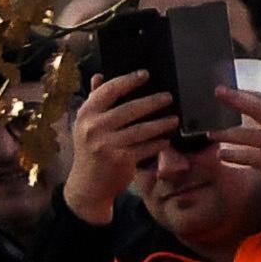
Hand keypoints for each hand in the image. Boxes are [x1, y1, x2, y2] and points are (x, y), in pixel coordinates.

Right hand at [66, 71, 176, 221]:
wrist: (87, 186)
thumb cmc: (91, 151)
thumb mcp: (86, 126)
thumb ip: (94, 101)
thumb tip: (98, 76)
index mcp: (86, 115)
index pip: (109, 91)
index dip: (128, 80)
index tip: (145, 74)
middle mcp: (93, 128)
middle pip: (130, 109)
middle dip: (153, 102)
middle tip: (169, 97)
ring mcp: (106, 144)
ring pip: (141, 129)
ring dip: (161, 124)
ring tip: (174, 120)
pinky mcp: (119, 159)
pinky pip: (144, 148)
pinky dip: (157, 144)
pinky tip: (166, 140)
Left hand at [212, 84, 260, 223]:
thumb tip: (241, 110)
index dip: (244, 92)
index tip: (224, 88)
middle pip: (258, 108)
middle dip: (236, 99)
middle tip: (217, 92)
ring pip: (248, 135)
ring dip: (226, 134)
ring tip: (210, 133)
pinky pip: (250, 157)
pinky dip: (234, 155)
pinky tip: (221, 154)